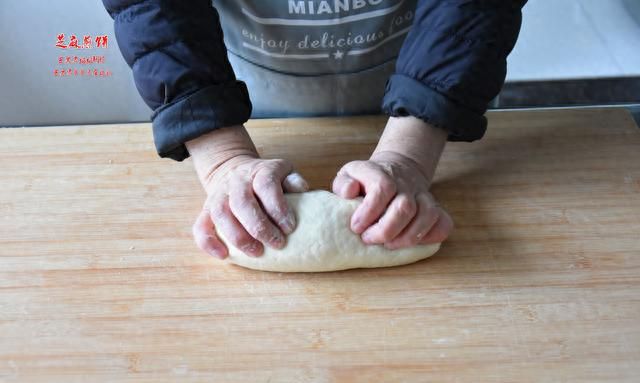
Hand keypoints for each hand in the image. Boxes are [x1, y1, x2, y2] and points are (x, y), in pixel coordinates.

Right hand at [193, 155, 308, 258]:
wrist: (234, 169)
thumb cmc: (267, 179)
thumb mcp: (284, 173)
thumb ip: (294, 181)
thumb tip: (302, 190)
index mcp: (260, 171)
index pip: (266, 185)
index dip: (278, 207)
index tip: (290, 227)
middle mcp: (236, 181)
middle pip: (242, 202)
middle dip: (260, 227)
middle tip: (277, 244)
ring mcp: (218, 195)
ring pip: (220, 214)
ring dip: (238, 237)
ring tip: (256, 252)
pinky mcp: (206, 209)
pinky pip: (200, 226)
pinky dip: (208, 243)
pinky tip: (223, 256)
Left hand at [332, 151, 452, 248]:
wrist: (396, 170)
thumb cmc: (366, 181)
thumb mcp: (348, 175)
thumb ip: (343, 183)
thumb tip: (350, 191)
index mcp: (381, 173)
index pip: (382, 189)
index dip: (369, 211)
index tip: (356, 227)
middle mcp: (405, 183)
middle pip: (405, 207)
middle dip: (386, 229)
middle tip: (369, 239)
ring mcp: (423, 196)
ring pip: (427, 215)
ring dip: (408, 237)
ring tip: (389, 245)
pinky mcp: (435, 208)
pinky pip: (444, 223)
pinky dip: (432, 237)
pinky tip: (414, 244)